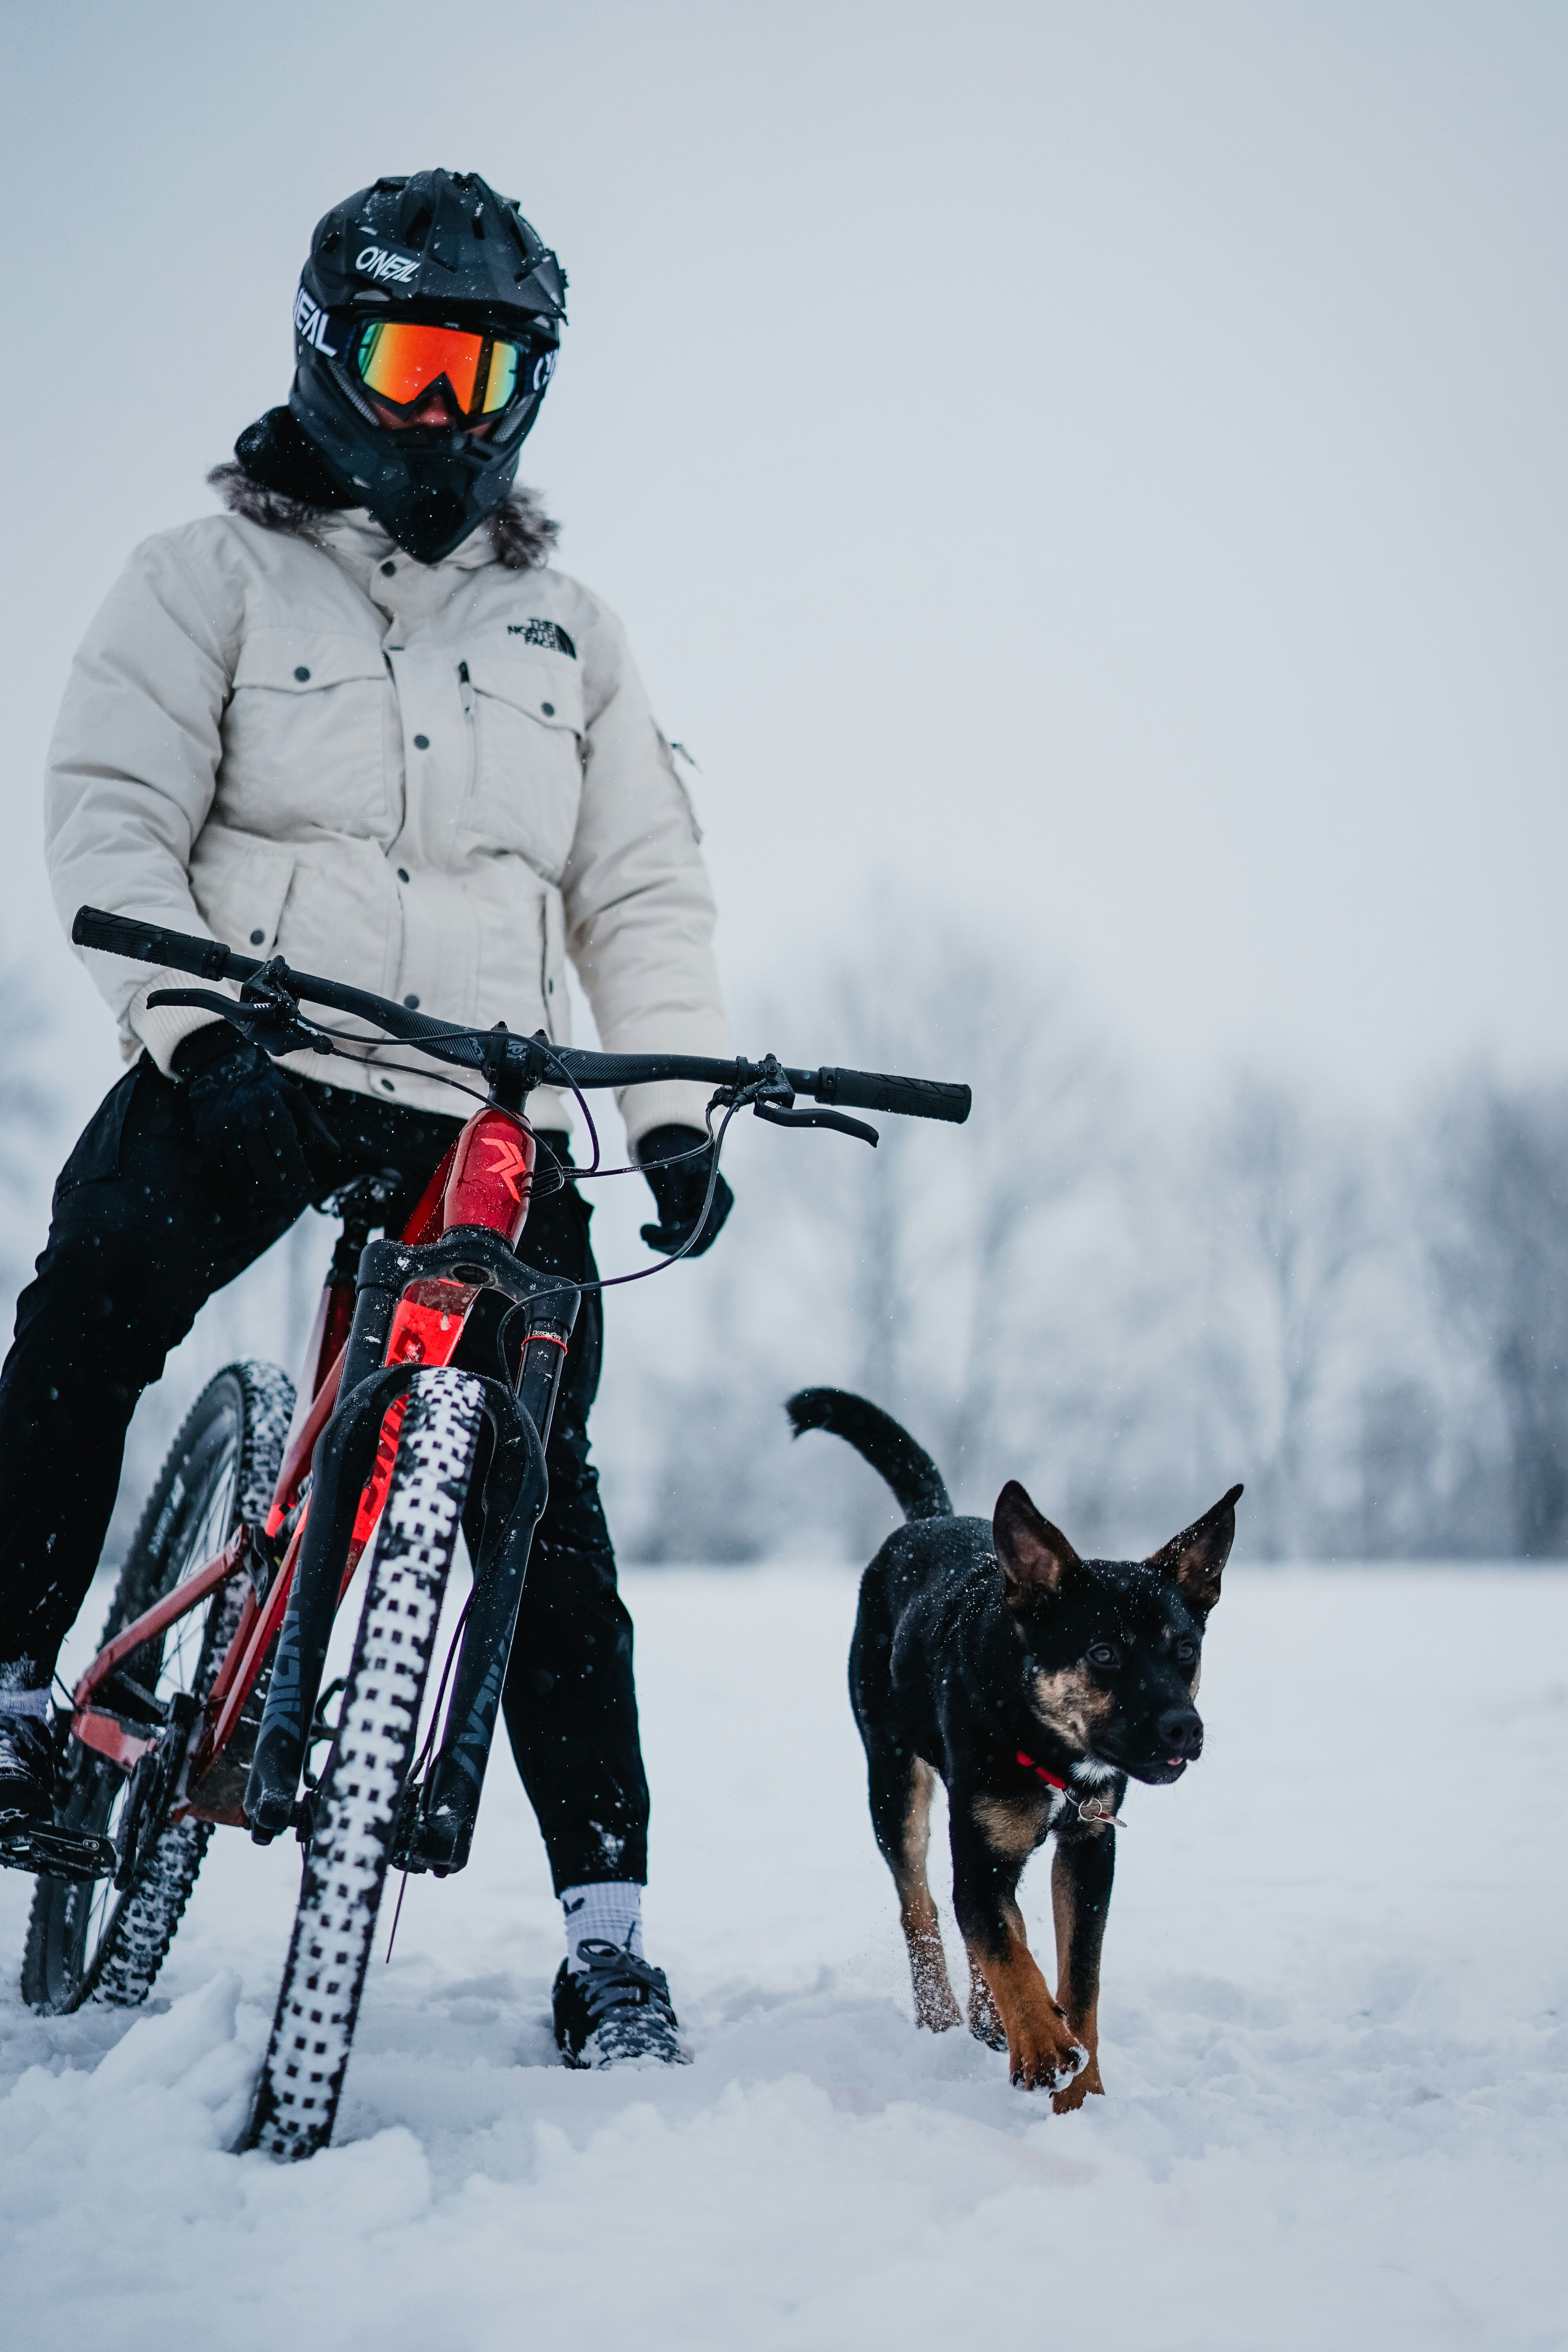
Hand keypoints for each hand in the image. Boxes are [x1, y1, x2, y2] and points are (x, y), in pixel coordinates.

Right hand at [174, 1024, 320, 1202]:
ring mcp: (222, 1128)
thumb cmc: (265, 1087)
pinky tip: (251, 1186)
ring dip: (260, 1189)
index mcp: (269, 1106)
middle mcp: (245, 1118)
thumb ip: (315, 1123)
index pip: (287, 1149)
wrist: (220, 1070)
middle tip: (292, 1195)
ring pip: (242, 1171)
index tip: (309, 1186)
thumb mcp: (294, 1097)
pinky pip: (221, 1169)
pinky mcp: (206, 1137)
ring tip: (275, 1193)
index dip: (299, 1172)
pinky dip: (236, 1181)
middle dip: (282, 1187)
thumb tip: (336, 1150)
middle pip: (265, 1166)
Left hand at [637, 1124, 733, 1257]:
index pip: (703, 1224)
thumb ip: (673, 1192)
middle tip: (644, 1235)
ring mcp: (715, 1214)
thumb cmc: (672, 1151)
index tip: (648, 1233)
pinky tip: (655, 1235)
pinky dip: (672, 1242)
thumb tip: (671, 1224)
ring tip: (647, 1234)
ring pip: (697, 1245)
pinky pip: (692, 1241)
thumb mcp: (669, 1166)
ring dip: (669, 1245)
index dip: (677, 1235)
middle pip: (702, 1240)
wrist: (676, 1145)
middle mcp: (721, 1205)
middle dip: (670, 1243)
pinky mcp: (705, 1220)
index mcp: (717, 1188)